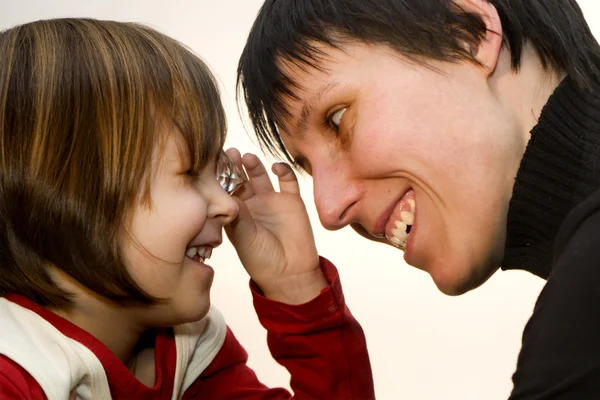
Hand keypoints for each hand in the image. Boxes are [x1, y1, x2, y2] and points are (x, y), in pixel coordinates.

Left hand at [224, 149, 326, 303]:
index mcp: (235, 213)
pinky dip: (283, 170)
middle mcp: (251, 204)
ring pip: (260, 175)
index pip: (224, 189)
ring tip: (247, 157)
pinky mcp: (291, 200)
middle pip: (240, 177)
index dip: (219, 176)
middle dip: (234, 165)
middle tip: (228, 153)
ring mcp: (271, 200)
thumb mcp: (245, 237)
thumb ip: (239, 215)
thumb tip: (231, 191)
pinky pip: (287, 180)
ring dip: (254, 165)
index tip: (213, 163)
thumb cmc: (261, 259)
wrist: (290, 272)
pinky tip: (277, 167)